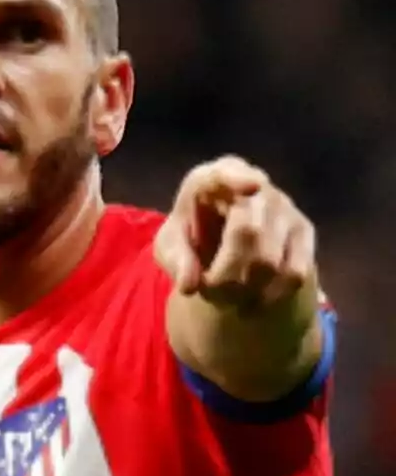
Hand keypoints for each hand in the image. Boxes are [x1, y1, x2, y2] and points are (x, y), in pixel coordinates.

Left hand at [154, 156, 315, 311]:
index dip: (237, 179)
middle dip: (225, 274)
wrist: (220, 243)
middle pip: (248, 231)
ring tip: (226, 299)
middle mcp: (254, 183)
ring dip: (245, 289)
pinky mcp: (303, 229)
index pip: (224, 173)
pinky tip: (255, 302)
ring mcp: (283, 205)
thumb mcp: (171, 247)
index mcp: (211, 179)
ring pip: (271, 258)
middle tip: (210, 294)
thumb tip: (189, 285)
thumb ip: (176, 260)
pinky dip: (272, 295)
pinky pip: (295, 271)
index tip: (253, 186)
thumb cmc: (190, 236)